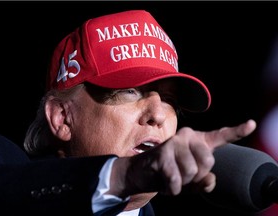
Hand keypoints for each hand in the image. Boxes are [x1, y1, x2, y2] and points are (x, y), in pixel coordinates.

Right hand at [111, 119, 256, 197]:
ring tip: (172, 178)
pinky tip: (165, 183)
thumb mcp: (190, 181)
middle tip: (183, 176)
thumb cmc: (169, 173)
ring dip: (183, 183)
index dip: (237, 131)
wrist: (142, 173)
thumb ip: (205, 181)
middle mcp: (187, 136)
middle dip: (197, 177)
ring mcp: (174, 143)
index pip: (220, 136)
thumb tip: (211, 180)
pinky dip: (172, 189)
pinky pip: (177, 180)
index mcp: (197, 141)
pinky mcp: (162, 154)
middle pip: (208, 161)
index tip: (252, 124)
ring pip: (192, 171)